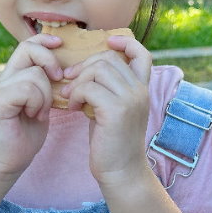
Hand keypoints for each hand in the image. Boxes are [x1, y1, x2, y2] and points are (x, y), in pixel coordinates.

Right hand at [0, 33, 62, 177]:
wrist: (8, 160)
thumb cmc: (26, 134)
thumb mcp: (42, 104)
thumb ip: (46, 85)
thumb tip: (67, 68)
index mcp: (14, 76)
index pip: (27, 44)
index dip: (44, 39)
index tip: (61, 44)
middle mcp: (4, 79)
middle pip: (28, 49)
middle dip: (49, 61)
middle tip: (58, 80)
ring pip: (34, 74)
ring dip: (46, 94)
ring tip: (41, 111)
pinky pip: (27, 89)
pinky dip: (38, 102)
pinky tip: (35, 116)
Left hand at [59, 35, 152, 185]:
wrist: (121, 171)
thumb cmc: (111, 140)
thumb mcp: (113, 109)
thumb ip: (108, 88)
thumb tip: (86, 68)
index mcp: (141, 88)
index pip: (141, 53)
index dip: (125, 42)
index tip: (107, 41)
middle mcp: (140, 90)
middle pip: (108, 58)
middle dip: (83, 66)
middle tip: (70, 81)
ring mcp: (130, 99)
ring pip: (97, 69)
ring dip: (77, 80)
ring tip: (71, 96)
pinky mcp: (116, 110)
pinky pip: (89, 87)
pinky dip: (76, 94)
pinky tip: (73, 107)